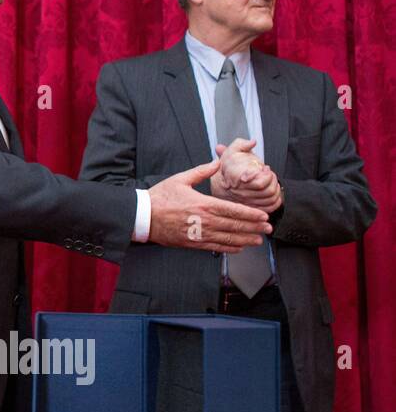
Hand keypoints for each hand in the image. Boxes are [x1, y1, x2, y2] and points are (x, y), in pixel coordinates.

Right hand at [147, 159, 270, 252]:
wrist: (143, 216)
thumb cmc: (159, 197)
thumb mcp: (180, 179)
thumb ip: (201, 172)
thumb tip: (216, 162)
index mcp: (203, 204)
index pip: (233, 210)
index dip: (251, 214)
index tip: (263, 216)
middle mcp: (204, 220)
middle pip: (235, 225)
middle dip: (254, 228)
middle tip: (268, 229)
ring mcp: (199, 234)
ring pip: (228, 238)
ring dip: (245, 239)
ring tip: (258, 240)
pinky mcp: (192, 243)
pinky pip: (215, 247)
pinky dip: (229, 248)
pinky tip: (239, 248)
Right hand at [214, 140, 282, 211]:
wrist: (218, 184)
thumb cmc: (226, 168)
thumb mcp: (231, 151)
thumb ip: (241, 144)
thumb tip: (252, 142)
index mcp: (236, 178)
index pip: (260, 183)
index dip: (267, 176)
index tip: (265, 169)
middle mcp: (240, 193)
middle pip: (268, 191)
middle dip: (274, 181)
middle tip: (269, 174)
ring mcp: (245, 202)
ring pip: (270, 199)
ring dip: (276, 190)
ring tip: (270, 182)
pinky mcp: (250, 208)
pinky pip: (269, 208)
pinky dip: (275, 201)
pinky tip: (272, 194)